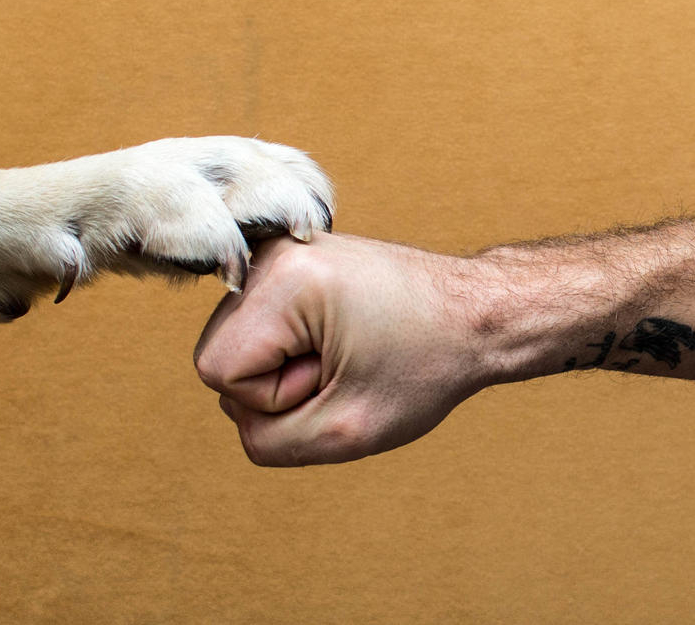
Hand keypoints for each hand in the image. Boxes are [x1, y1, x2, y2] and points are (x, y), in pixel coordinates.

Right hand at [194, 233, 489, 465]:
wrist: (477, 314)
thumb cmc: (426, 367)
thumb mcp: (345, 432)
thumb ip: (267, 441)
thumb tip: (237, 411)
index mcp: (283, 281)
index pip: (217, 372)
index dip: (275, 398)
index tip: (334, 377)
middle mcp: (268, 254)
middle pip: (218, 356)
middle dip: (276, 383)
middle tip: (342, 367)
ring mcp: (274, 252)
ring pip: (233, 345)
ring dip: (283, 368)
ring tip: (342, 351)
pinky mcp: (286, 261)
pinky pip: (254, 329)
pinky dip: (288, 349)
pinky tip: (334, 339)